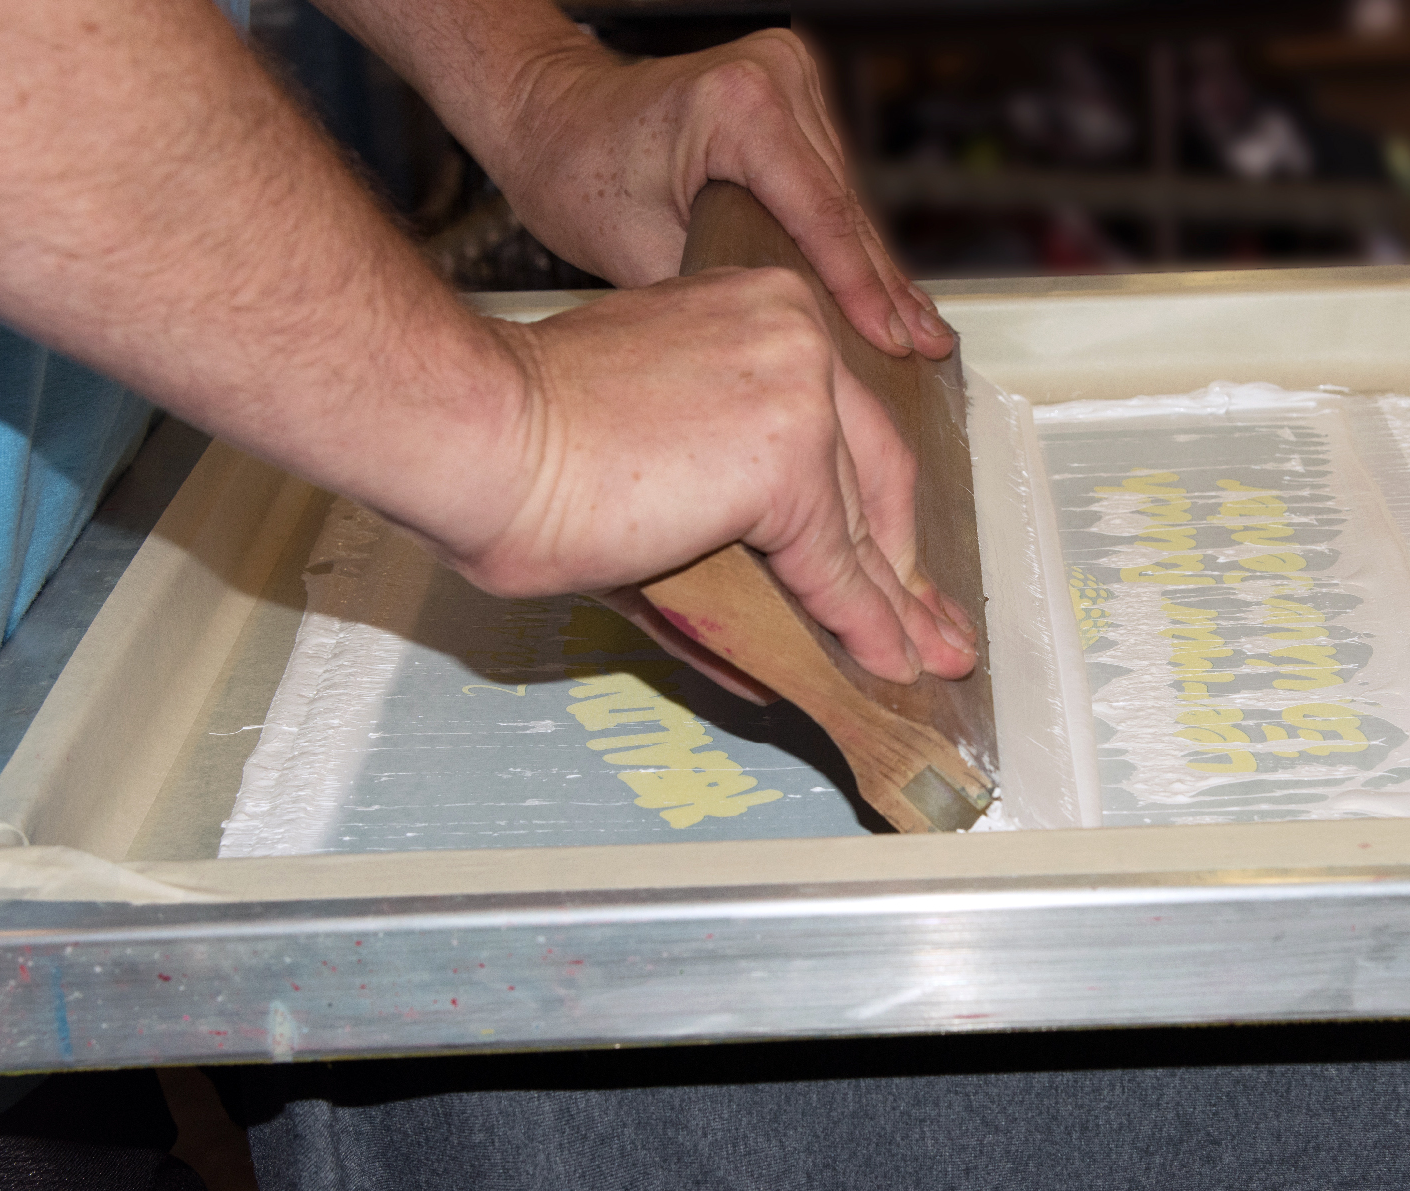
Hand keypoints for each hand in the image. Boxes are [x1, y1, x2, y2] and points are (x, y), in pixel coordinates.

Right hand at [436, 268, 975, 686]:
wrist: (479, 432)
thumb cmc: (525, 433)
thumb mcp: (648, 450)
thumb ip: (719, 508)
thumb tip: (764, 597)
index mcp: (763, 312)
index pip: (844, 421)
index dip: (873, 504)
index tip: (894, 555)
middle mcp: (797, 336)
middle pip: (876, 470)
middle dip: (903, 561)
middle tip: (930, 620)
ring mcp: (799, 394)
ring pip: (861, 525)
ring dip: (894, 604)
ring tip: (919, 657)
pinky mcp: (789, 461)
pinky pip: (835, 567)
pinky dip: (862, 625)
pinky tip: (883, 659)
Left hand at [484, 28, 954, 361]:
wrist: (551, 118)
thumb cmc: (575, 170)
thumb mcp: (645, 249)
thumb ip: (729, 290)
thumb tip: (792, 345)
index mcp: (740, 102)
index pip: (822, 213)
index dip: (862, 289)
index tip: (894, 342)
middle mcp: (776, 76)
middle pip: (846, 207)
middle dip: (882, 287)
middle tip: (927, 348)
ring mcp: (789, 80)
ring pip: (847, 198)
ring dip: (876, 269)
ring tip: (920, 333)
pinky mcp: (790, 97)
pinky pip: (831, 184)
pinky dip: (850, 241)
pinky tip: (887, 289)